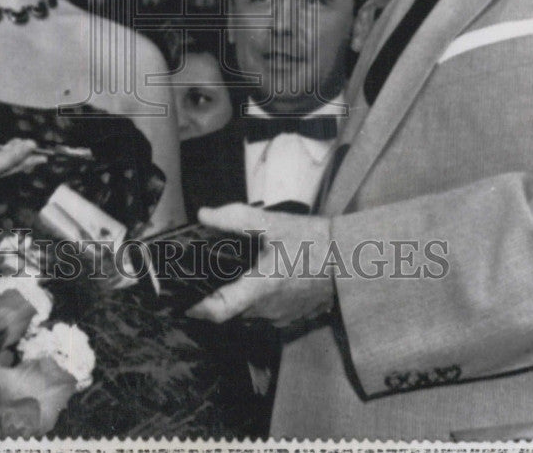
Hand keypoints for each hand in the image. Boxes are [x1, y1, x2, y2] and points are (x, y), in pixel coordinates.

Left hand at [185, 204, 335, 327]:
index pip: (218, 311)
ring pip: (247, 314)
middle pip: (229, 311)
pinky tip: (259, 279)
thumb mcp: (273, 223)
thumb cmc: (314, 241)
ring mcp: (281, 318)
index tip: (181, 300)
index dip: (195, 308)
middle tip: (204, 273)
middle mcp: (267, 310)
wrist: (351, 260)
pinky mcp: (292, 318)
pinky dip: (256, 301)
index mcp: (260, 289)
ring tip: (232, 273)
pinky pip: (265, 315)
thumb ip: (236, 218)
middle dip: (215, 295)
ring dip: (237, 298)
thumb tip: (204, 215)